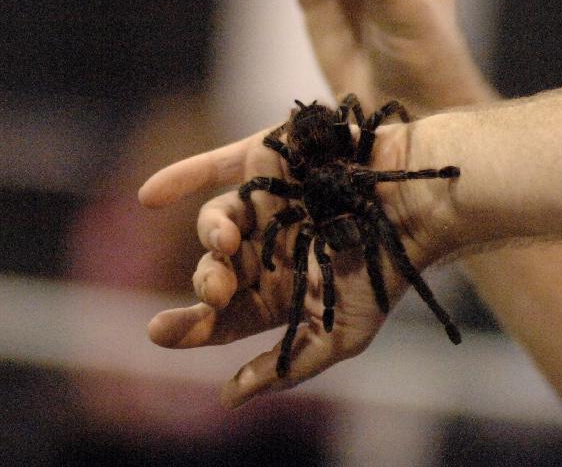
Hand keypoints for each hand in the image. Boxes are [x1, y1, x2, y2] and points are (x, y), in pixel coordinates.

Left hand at [140, 121, 457, 407]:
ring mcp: (268, 202)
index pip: (225, 315)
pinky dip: (181, 178)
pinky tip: (149, 197)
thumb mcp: (343, 334)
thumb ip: (288, 366)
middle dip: (206, 284)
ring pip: (216, 222)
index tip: (161, 332)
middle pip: (216, 271)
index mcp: (284, 290)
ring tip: (227, 241)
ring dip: (210, 237)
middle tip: (215, 290)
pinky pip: (215, 168)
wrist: (413, 204)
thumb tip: (228, 399)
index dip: (191, 326)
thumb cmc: (385, 270)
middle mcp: (271, 246)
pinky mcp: (269, 163)